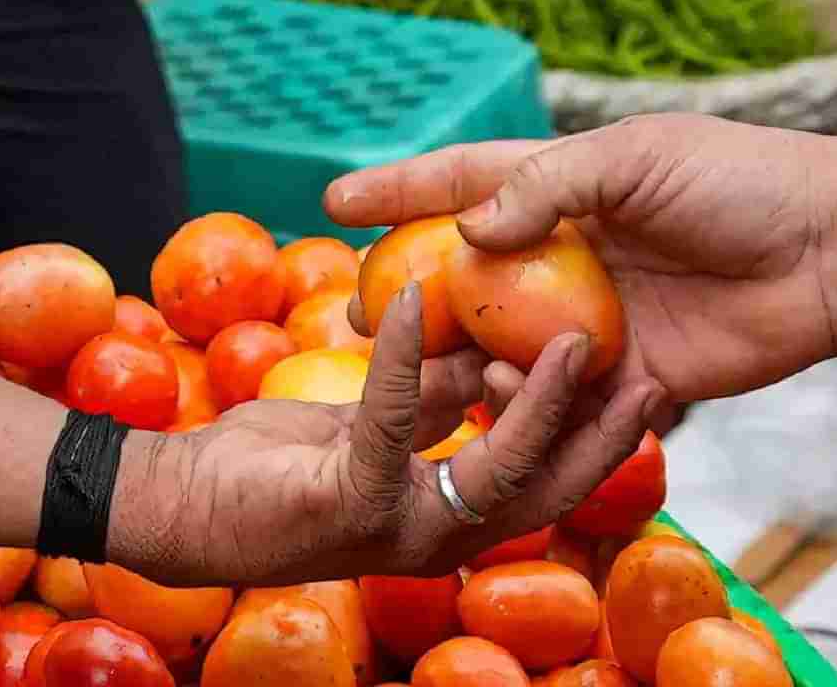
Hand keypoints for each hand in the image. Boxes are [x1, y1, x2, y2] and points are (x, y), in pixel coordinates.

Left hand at [107, 284, 664, 586]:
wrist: (181, 504)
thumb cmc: (271, 466)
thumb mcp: (369, 424)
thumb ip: (430, 402)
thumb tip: (482, 357)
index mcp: (444, 515)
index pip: (544, 482)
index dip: (598, 443)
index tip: (643, 387)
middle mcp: (434, 535)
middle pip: (546, 491)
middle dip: (603, 439)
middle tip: (654, 379)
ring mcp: (395, 528)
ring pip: (495, 470)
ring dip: (536, 403)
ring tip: (573, 340)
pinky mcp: (348, 502)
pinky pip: (392, 419)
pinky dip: (405, 356)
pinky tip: (411, 301)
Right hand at [327, 113, 836, 403]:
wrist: (830, 254)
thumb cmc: (737, 185)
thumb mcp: (636, 158)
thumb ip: (547, 186)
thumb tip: (466, 230)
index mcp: (564, 192)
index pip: (462, 184)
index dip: (397, 190)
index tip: (334, 198)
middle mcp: (566, 258)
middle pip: (469, 279)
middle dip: (414, 300)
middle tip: (366, 321)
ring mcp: (590, 319)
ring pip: (503, 347)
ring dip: (467, 362)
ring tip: (447, 373)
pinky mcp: (623, 374)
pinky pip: (560, 397)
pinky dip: (533, 402)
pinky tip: (521, 398)